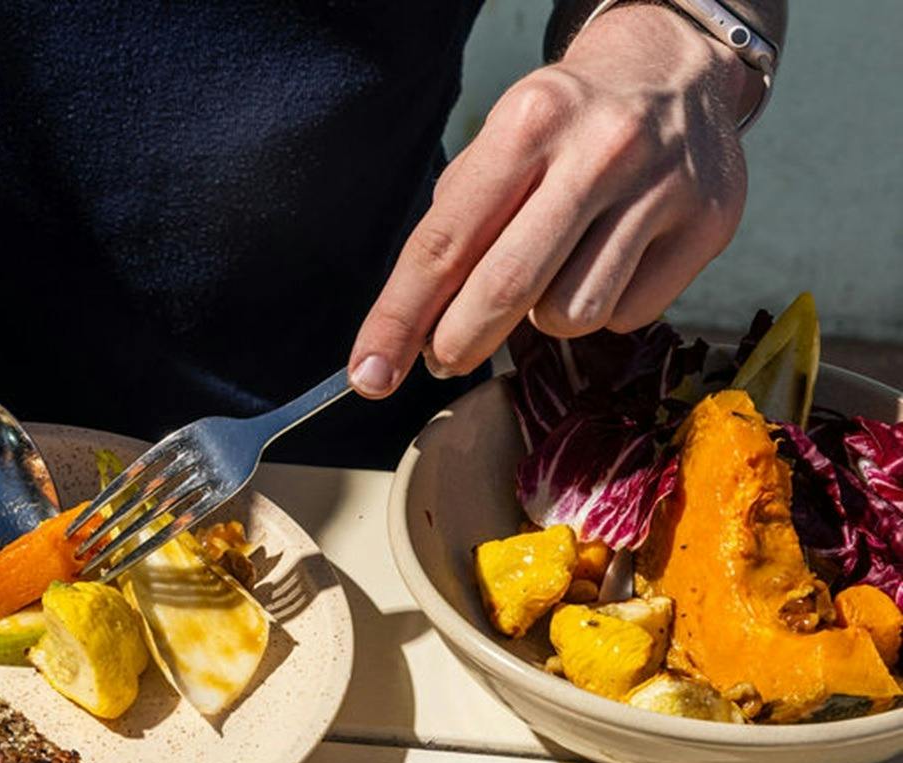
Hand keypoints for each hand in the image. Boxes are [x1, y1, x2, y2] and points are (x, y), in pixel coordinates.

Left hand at [347, 4, 752, 397]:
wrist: (673, 72)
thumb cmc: (565, 125)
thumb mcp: (498, 147)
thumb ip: (455, 231)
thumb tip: (412, 335)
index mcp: (529, 122)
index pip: (445, 243)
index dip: (399, 319)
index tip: (369, 374)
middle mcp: (600, 149)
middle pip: (507, 288)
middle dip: (458, 341)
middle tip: (443, 358)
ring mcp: (663, 187)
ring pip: (571, 315)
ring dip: (542, 319)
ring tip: (550, 277)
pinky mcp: (710, 224)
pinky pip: (627, 315)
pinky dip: (604, 308)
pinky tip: (607, 265)